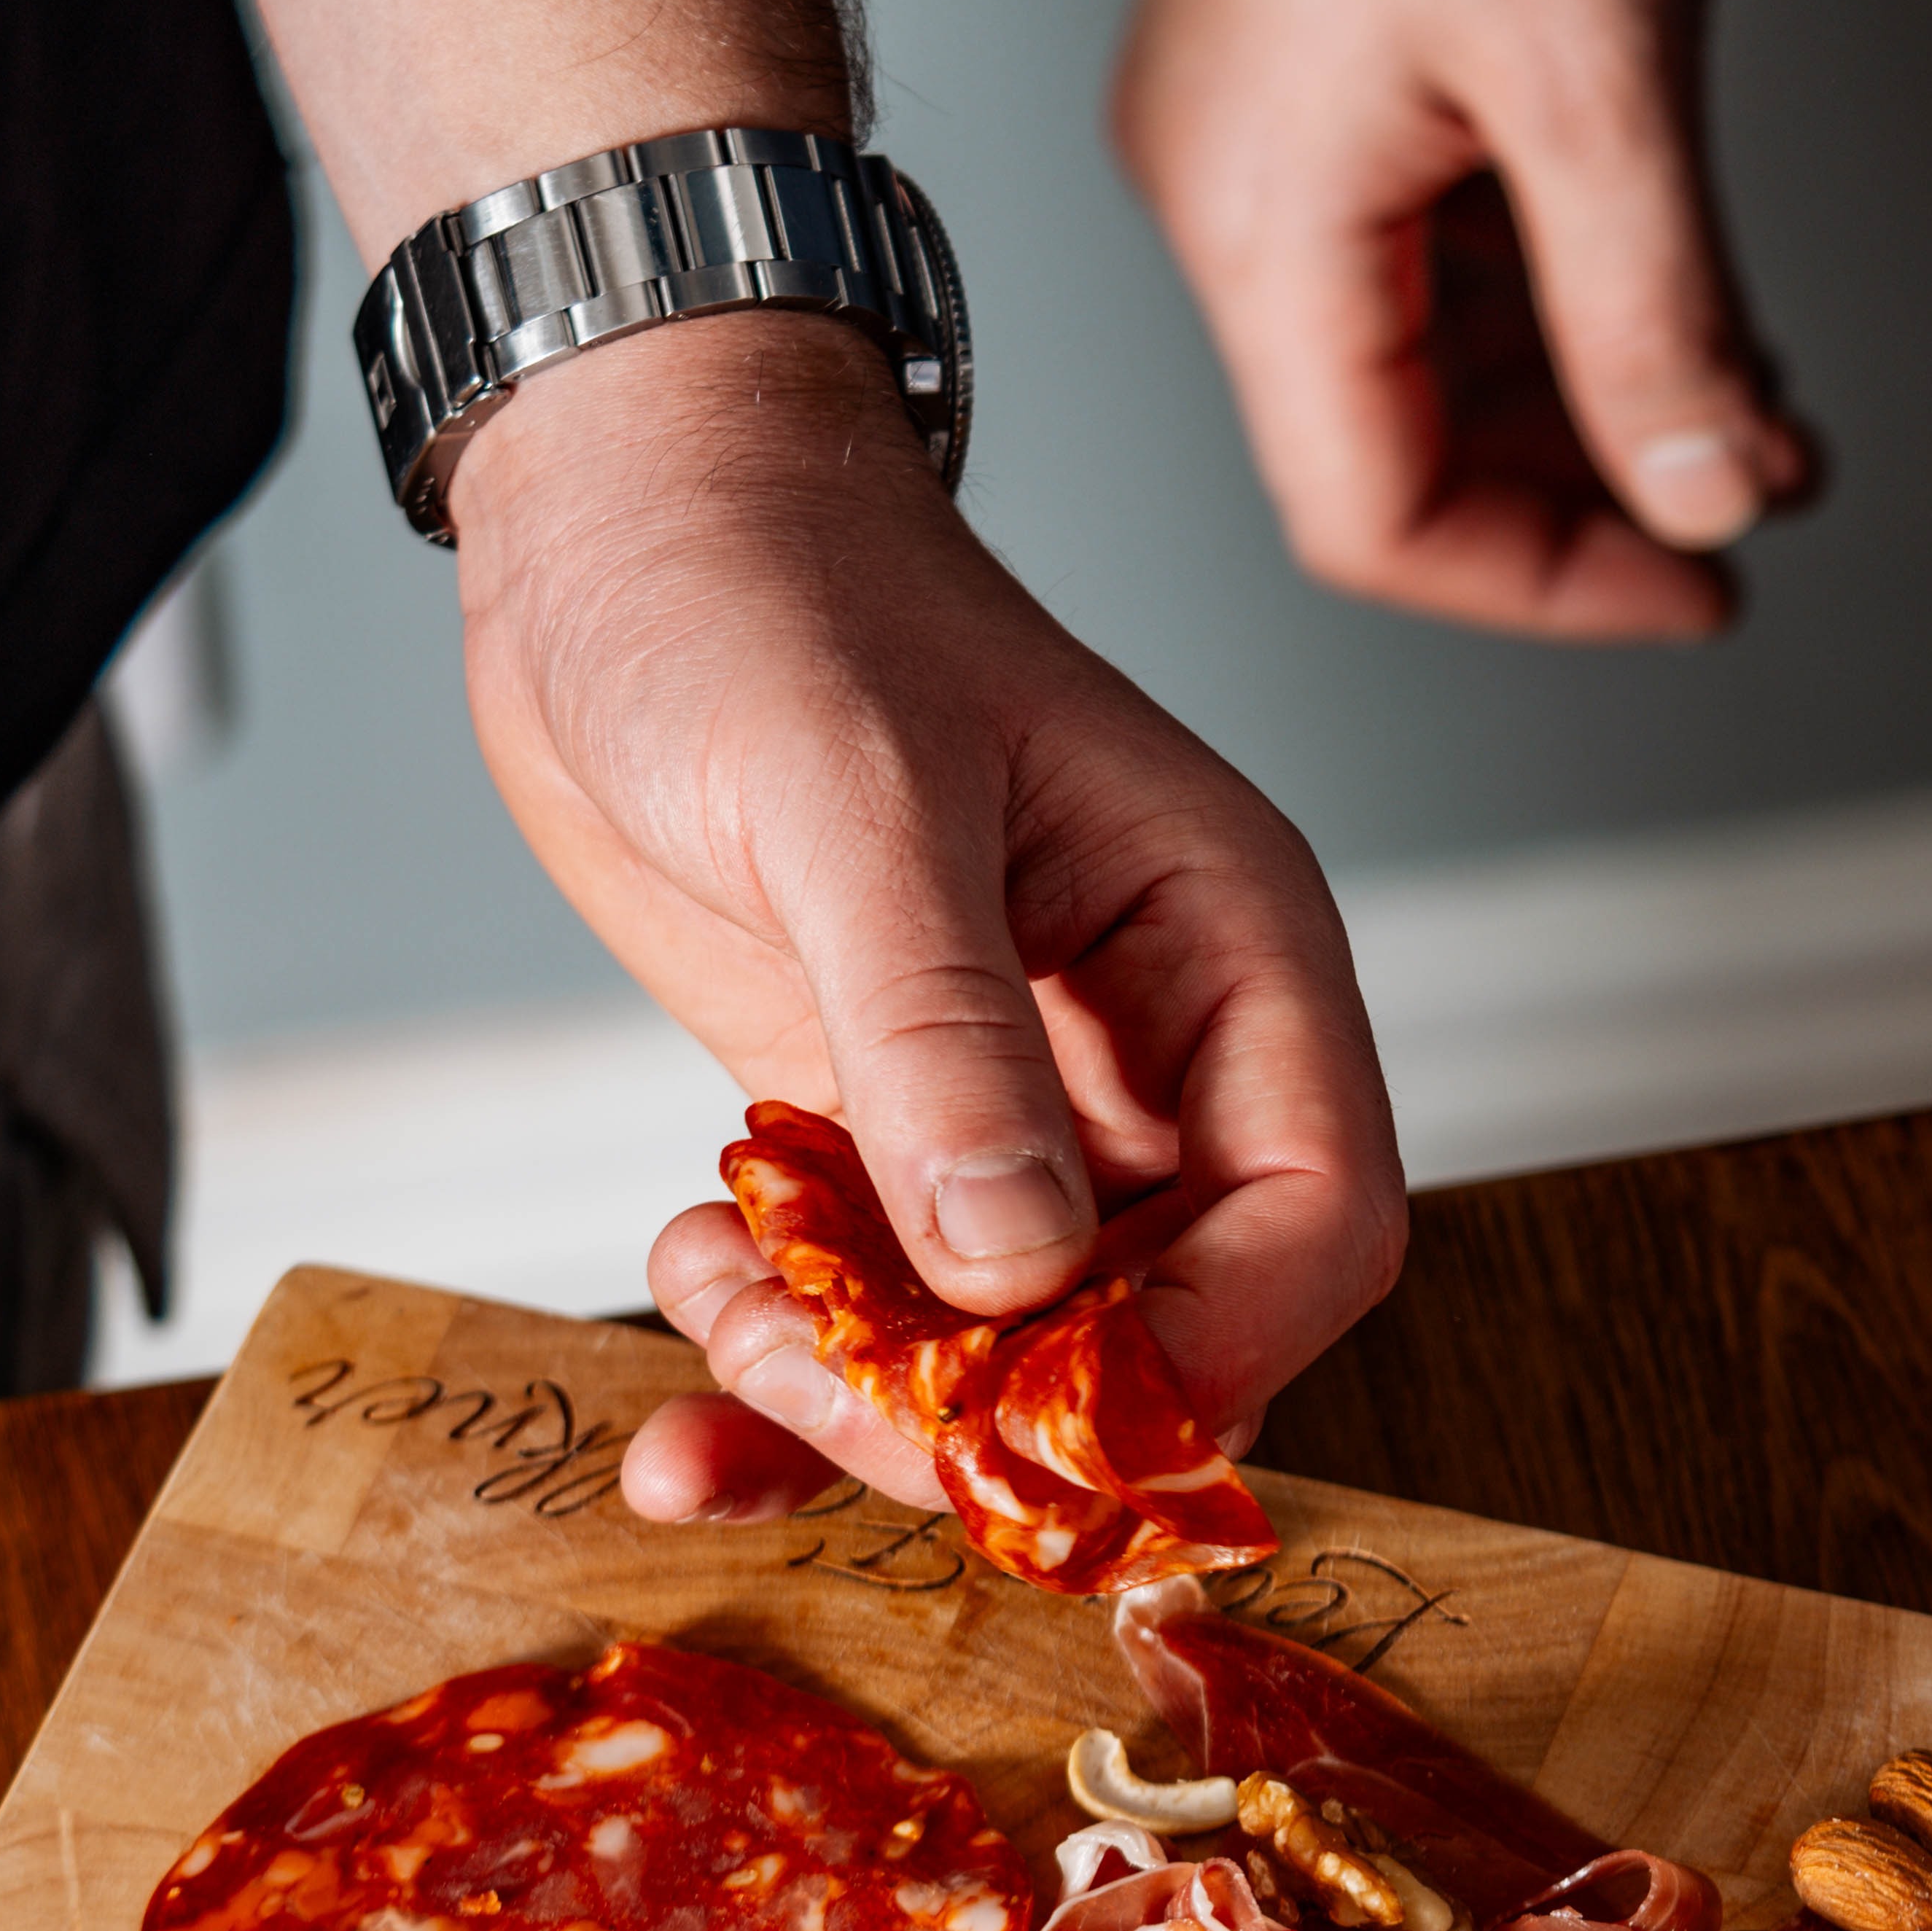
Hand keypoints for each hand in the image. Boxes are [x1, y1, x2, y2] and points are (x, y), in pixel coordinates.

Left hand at [438, 318, 1406, 1520]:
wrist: (615, 511)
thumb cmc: (763, 584)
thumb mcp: (854, 794)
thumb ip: (940, 1035)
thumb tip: (1014, 1266)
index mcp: (1224, 955)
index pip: (1316, 1217)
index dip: (1213, 1349)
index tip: (1051, 1418)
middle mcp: (1154, 1062)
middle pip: (1165, 1330)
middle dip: (1004, 1410)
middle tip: (828, 1394)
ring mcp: (1024, 1120)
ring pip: (1011, 1359)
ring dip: (867, 1403)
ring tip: (719, 1322)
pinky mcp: (892, 1149)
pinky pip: (883, 1321)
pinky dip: (787, 1365)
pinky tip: (693, 1307)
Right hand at [1112, 0, 1816, 638]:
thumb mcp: (1602, 71)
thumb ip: (1656, 315)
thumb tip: (1708, 497)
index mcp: (1259, 210)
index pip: (1375, 516)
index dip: (1545, 589)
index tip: (1697, 591)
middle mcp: (1244, 178)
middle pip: (1406, 443)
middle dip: (1594, 491)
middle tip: (1751, 506)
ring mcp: (1283, 114)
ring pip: (1443, 346)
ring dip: (1606, 393)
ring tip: (1761, 414)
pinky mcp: (1342, 53)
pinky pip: (1453, 234)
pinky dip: (1579, 287)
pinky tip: (1695, 299)